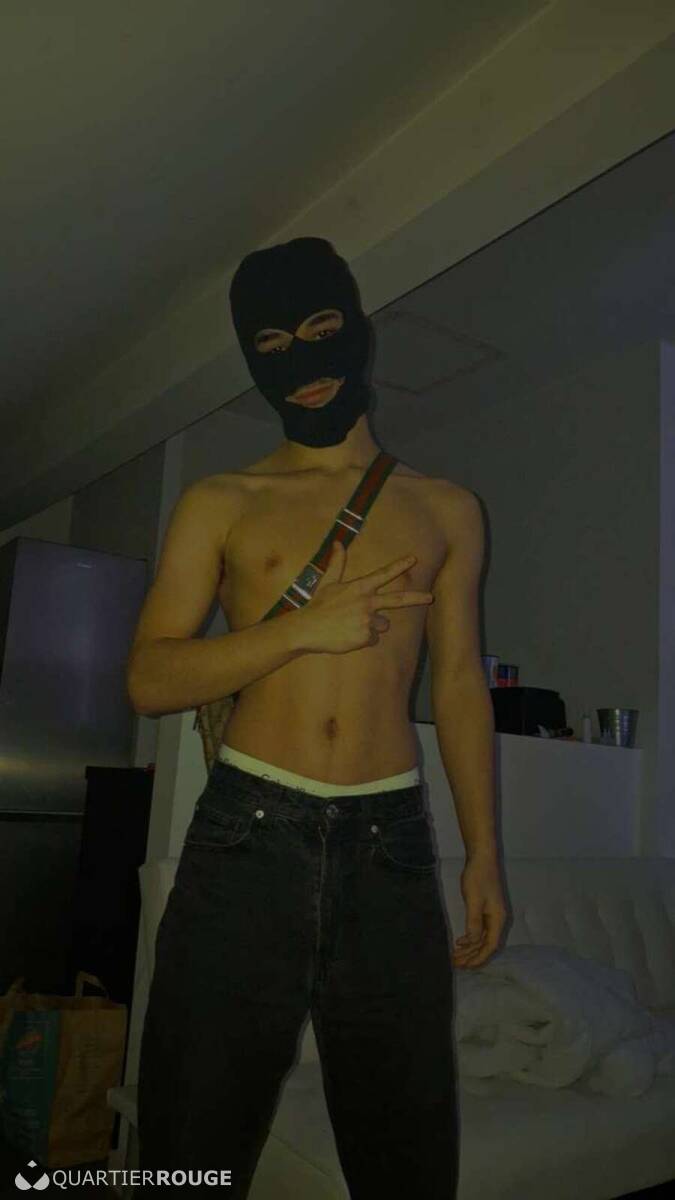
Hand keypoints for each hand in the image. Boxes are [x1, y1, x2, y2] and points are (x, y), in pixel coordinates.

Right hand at [291, 540, 433, 654]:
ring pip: (382, 625)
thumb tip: (338, 542)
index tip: (413, 559)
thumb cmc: (318, 605)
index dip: (399, 566)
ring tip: (351, 625)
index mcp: (360, 587)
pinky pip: (373, 639)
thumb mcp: (328, 582)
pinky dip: (363, 639)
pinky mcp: (365, 636)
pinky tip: (348, 635)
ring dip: (371, 627)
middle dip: (416, 598)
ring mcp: (367, 620)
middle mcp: (367, 602)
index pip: (383, 574)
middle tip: (431, 597)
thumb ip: (337, 563)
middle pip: (398, 600)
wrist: (307, 629)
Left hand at [452, 855, 507, 969]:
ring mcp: (492, 914)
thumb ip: (473, 922)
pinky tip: (460, 941)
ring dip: (470, 948)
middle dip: (472, 956)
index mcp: (498, 919)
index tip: (466, 966)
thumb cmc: (478, 877)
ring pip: (482, 937)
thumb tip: (472, 942)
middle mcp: (498, 919)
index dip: (479, 958)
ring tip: (455, 955)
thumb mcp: (473, 900)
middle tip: (456, 963)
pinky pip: (479, 929)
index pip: (491, 946)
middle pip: (486, 944)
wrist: (482, 857)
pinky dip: (470, 938)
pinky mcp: (486, 909)